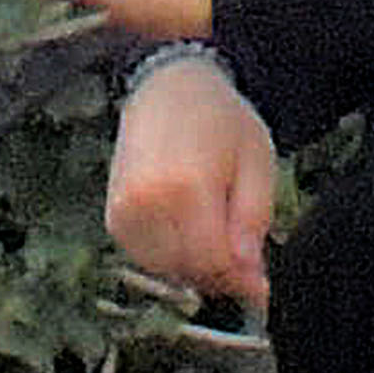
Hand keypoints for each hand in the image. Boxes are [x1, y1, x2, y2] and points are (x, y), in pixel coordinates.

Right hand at [109, 49, 280, 310]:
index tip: (258, 285)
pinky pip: (148, 260)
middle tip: (238, 254)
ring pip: (168, 272)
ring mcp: (126, 213)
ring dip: (194, 266)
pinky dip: (170, 256)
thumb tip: (249, 281)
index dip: (239, 279)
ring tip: (211, 228)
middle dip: (218, 272)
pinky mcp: (115, 220)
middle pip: (189, 271)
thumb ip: (253, 223)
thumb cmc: (219, 120)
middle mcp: (149, 203)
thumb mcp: (255, 162)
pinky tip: (185, 225)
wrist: (168, 87)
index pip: (214, 262)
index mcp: (188, 186)